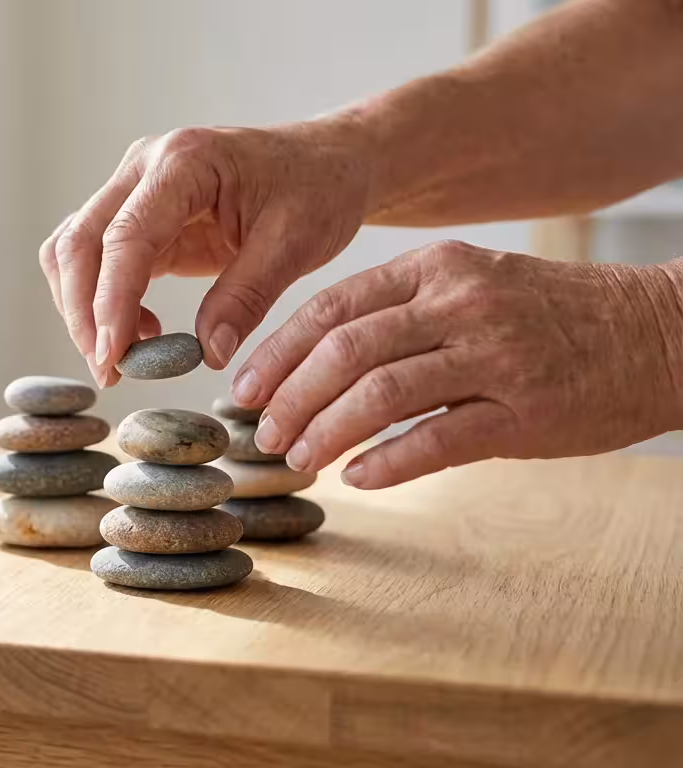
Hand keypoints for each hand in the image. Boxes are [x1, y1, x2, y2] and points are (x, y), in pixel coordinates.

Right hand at [37, 120, 371, 386]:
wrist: (327, 162)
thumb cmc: (318, 190)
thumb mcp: (295, 244)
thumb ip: (246, 296)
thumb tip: (208, 354)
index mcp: (185, 161)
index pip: (125, 236)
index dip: (111, 302)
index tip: (112, 357)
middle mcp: (144, 167)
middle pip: (79, 243)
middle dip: (83, 313)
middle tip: (109, 371)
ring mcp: (133, 189)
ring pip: (73, 251)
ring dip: (83, 308)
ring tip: (126, 356)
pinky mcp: (135, 215)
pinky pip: (95, 259)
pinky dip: (102, 300)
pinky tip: (143, 330)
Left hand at [234, 240, 682, 487]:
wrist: (662, 334)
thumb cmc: (552, 317)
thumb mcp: (474, 287)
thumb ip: (401, 315)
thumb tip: (315, 364)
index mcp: (438, 269)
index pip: (331, 308)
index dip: (277, 352)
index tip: (244, 387)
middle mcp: (461, 304)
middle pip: (344, 351)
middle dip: (288, 397)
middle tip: (262, 433)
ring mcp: (495, 356)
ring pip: (379, 394)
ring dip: (324, 432)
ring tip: (297, 458)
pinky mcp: (525, 411)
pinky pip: (435, 441)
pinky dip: (386, 463)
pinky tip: (357, 477)